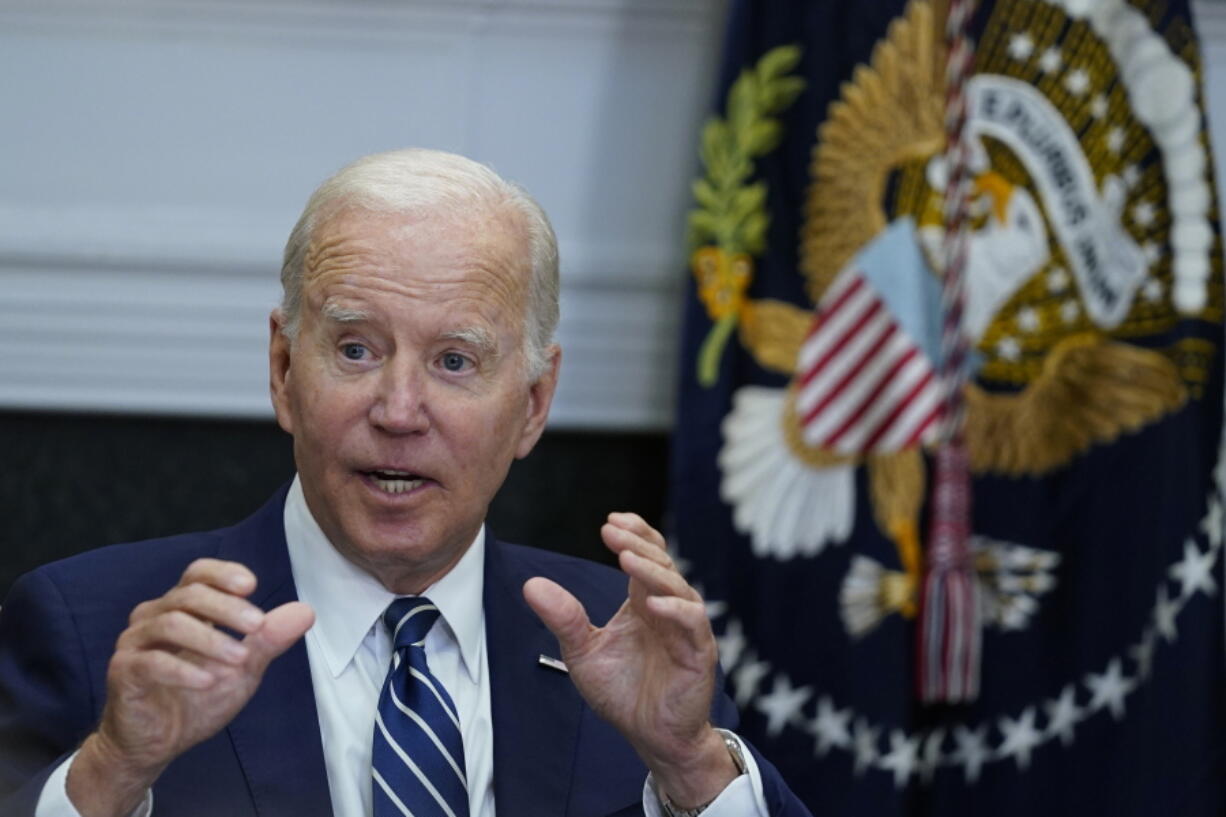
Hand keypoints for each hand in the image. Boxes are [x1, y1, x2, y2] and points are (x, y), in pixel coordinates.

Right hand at [67, 558, 313, 816]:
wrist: (158, 743)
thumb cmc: (198, 698)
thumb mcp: (242, 668)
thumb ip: (268, 639)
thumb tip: (306, 612)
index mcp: (182, 608)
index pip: (198, 573)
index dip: (222, 573)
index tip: (252, 585)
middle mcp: (154, 617)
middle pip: (188, 594)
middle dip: (226, 607)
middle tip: (257, 624)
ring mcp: (135, 643)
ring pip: (170, 623)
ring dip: (210, 639)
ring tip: (241, 658)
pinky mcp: (124, 672)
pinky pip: (151, 662)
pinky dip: (184, 670)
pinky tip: (208, 681)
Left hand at [523, 513, 737, 808]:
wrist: (649, 736)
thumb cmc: (623, 692)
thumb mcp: (583, 652)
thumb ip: (564, 618)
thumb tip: (530, 584)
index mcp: (644, 603)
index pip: (646, 556)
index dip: (634, 534)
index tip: (609, 521)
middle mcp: (668, 610)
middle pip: (661, 564)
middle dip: (638, 545)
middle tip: (612, 532)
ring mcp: (686, 630)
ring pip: (679, 588)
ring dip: (654, 572)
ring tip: (626, 559)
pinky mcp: (698, 654)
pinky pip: (693, 624)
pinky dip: (676, 611)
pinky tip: (652, 604)